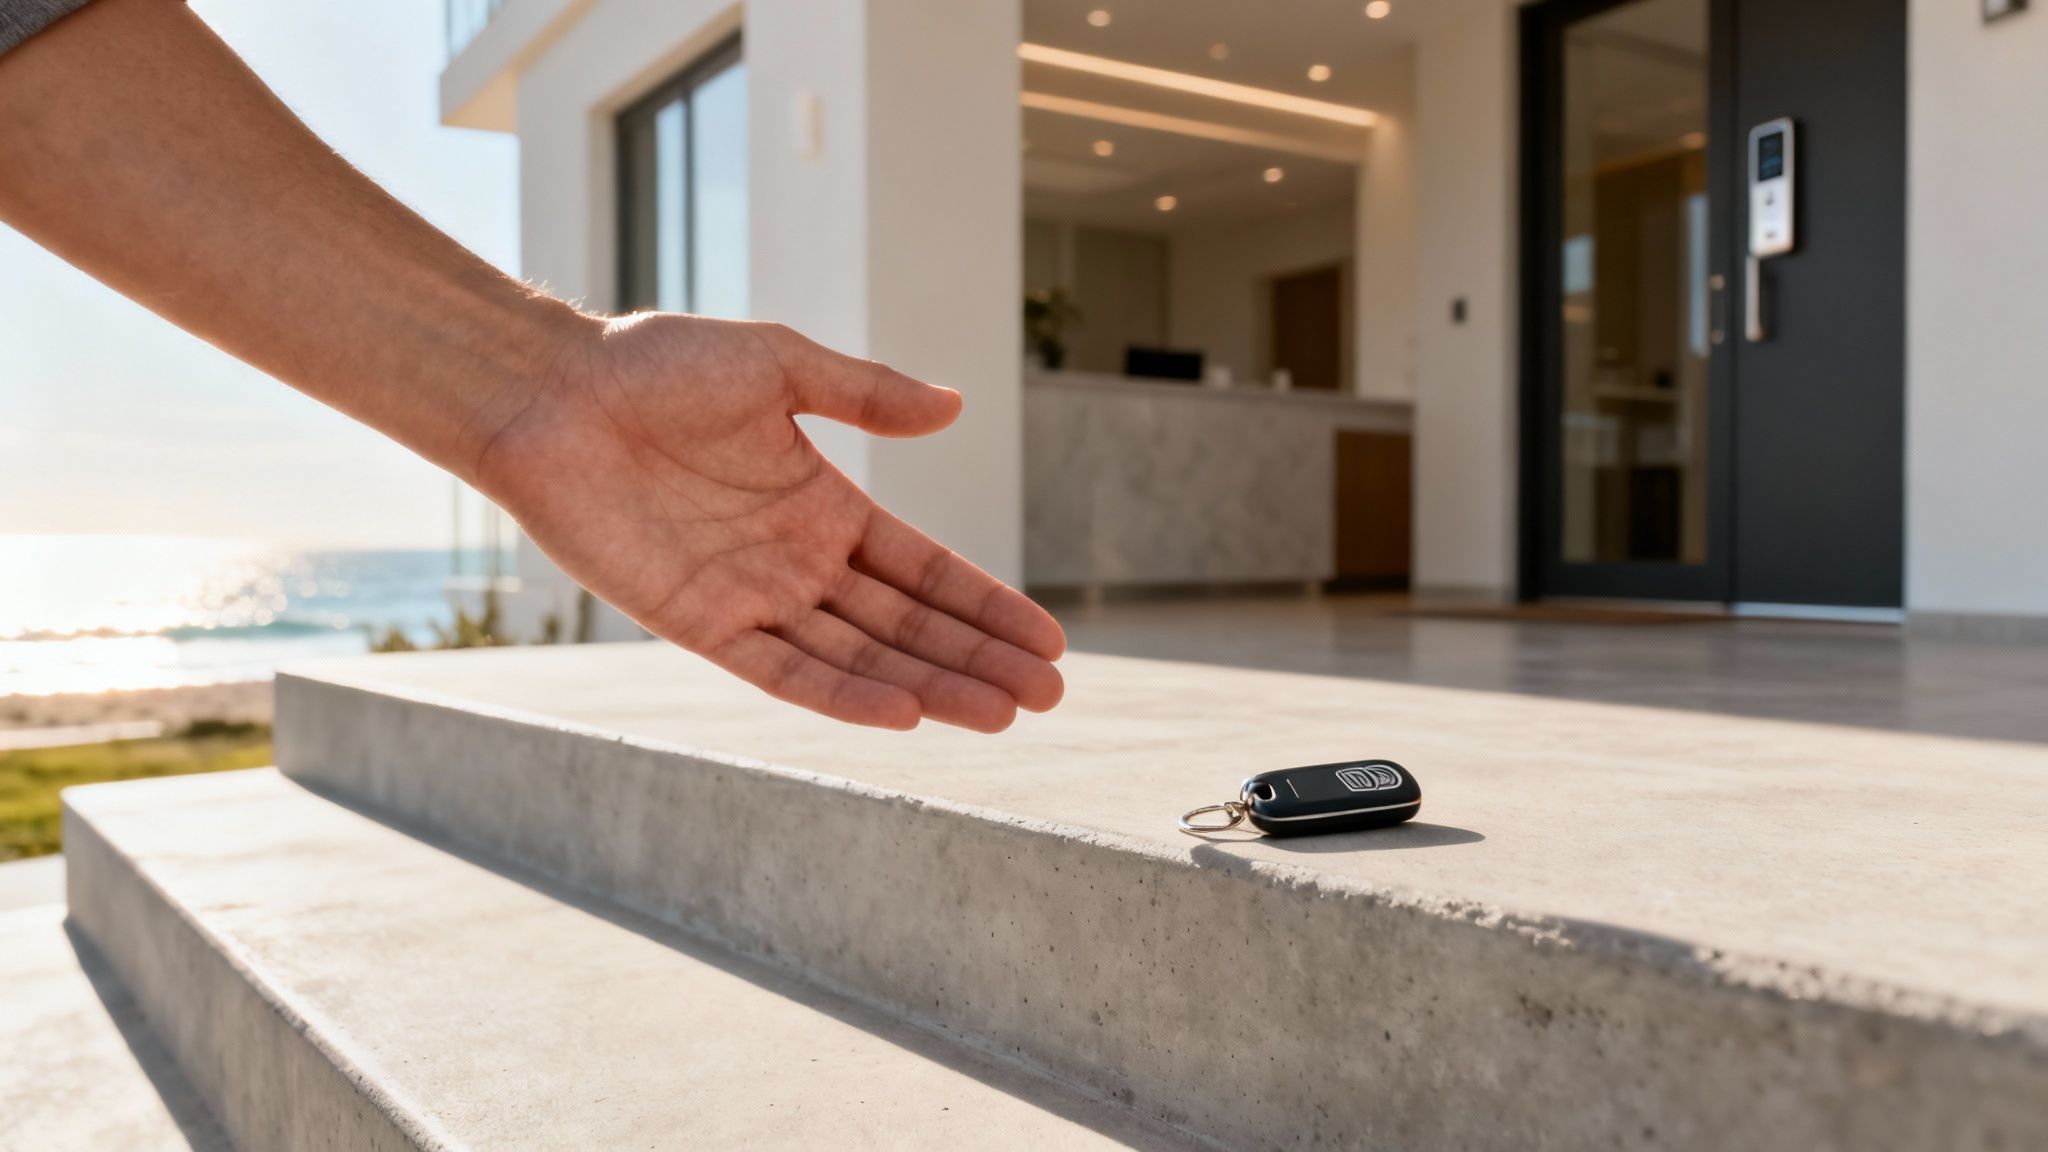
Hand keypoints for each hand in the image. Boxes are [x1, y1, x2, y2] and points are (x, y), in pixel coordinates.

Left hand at [472, 313, 1065, 732]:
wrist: (553, 392)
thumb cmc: (656, 366)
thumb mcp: (781, 366)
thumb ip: (866, 394)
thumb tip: (955, 408)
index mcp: (824, 506)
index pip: (925, 569)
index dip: (986, 604)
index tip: (1049, 640)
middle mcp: (796, 562)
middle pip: (907, 625)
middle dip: (979, 659)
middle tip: (1050, 695)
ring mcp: (751, 598)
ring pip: (859, 658)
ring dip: (931, 687)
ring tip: (1002, 714)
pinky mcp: (698, 623)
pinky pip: (782, 672)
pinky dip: (841, 696)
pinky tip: (905, 714)